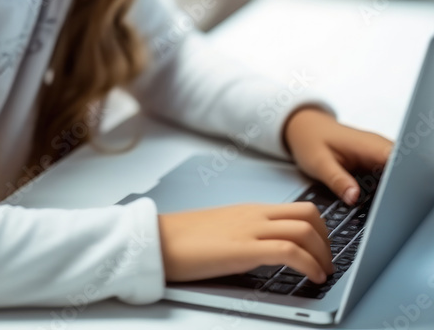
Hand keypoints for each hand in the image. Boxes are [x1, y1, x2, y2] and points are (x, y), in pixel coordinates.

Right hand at [158, 201, 333, 283]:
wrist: (160, 240)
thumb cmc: (186, 239)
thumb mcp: (224, 231)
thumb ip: (247, 234)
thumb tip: (266, 250)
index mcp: (251, 210)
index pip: (299, 209)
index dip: (321, 229)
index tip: (325, 249)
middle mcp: (255, 215)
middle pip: (309, 215)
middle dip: (327, 240)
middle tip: (328, 262)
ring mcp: (250, 230)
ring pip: (304, 231)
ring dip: (323, 255)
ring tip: (324, 273)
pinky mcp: (243, 250)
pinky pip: (288, 252)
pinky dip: (309, 265)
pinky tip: (313, 278)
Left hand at [282, 107, 393, 205]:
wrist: (306, 128)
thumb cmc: (311, 140)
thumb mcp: (319, 162)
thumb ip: (337, 180)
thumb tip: (354, 198)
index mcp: (368, 145)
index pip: (397, 161)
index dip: (401, 179)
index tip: (394, 198)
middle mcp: (378, 148)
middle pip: (401, 171)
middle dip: (397, 190)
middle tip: (385, 210)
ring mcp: (377, 155)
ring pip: (395, 176)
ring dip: (390, 192)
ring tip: (379, 209)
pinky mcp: (374, 162)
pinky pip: (386, 177)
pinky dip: (383, 190)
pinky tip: (375, 203)